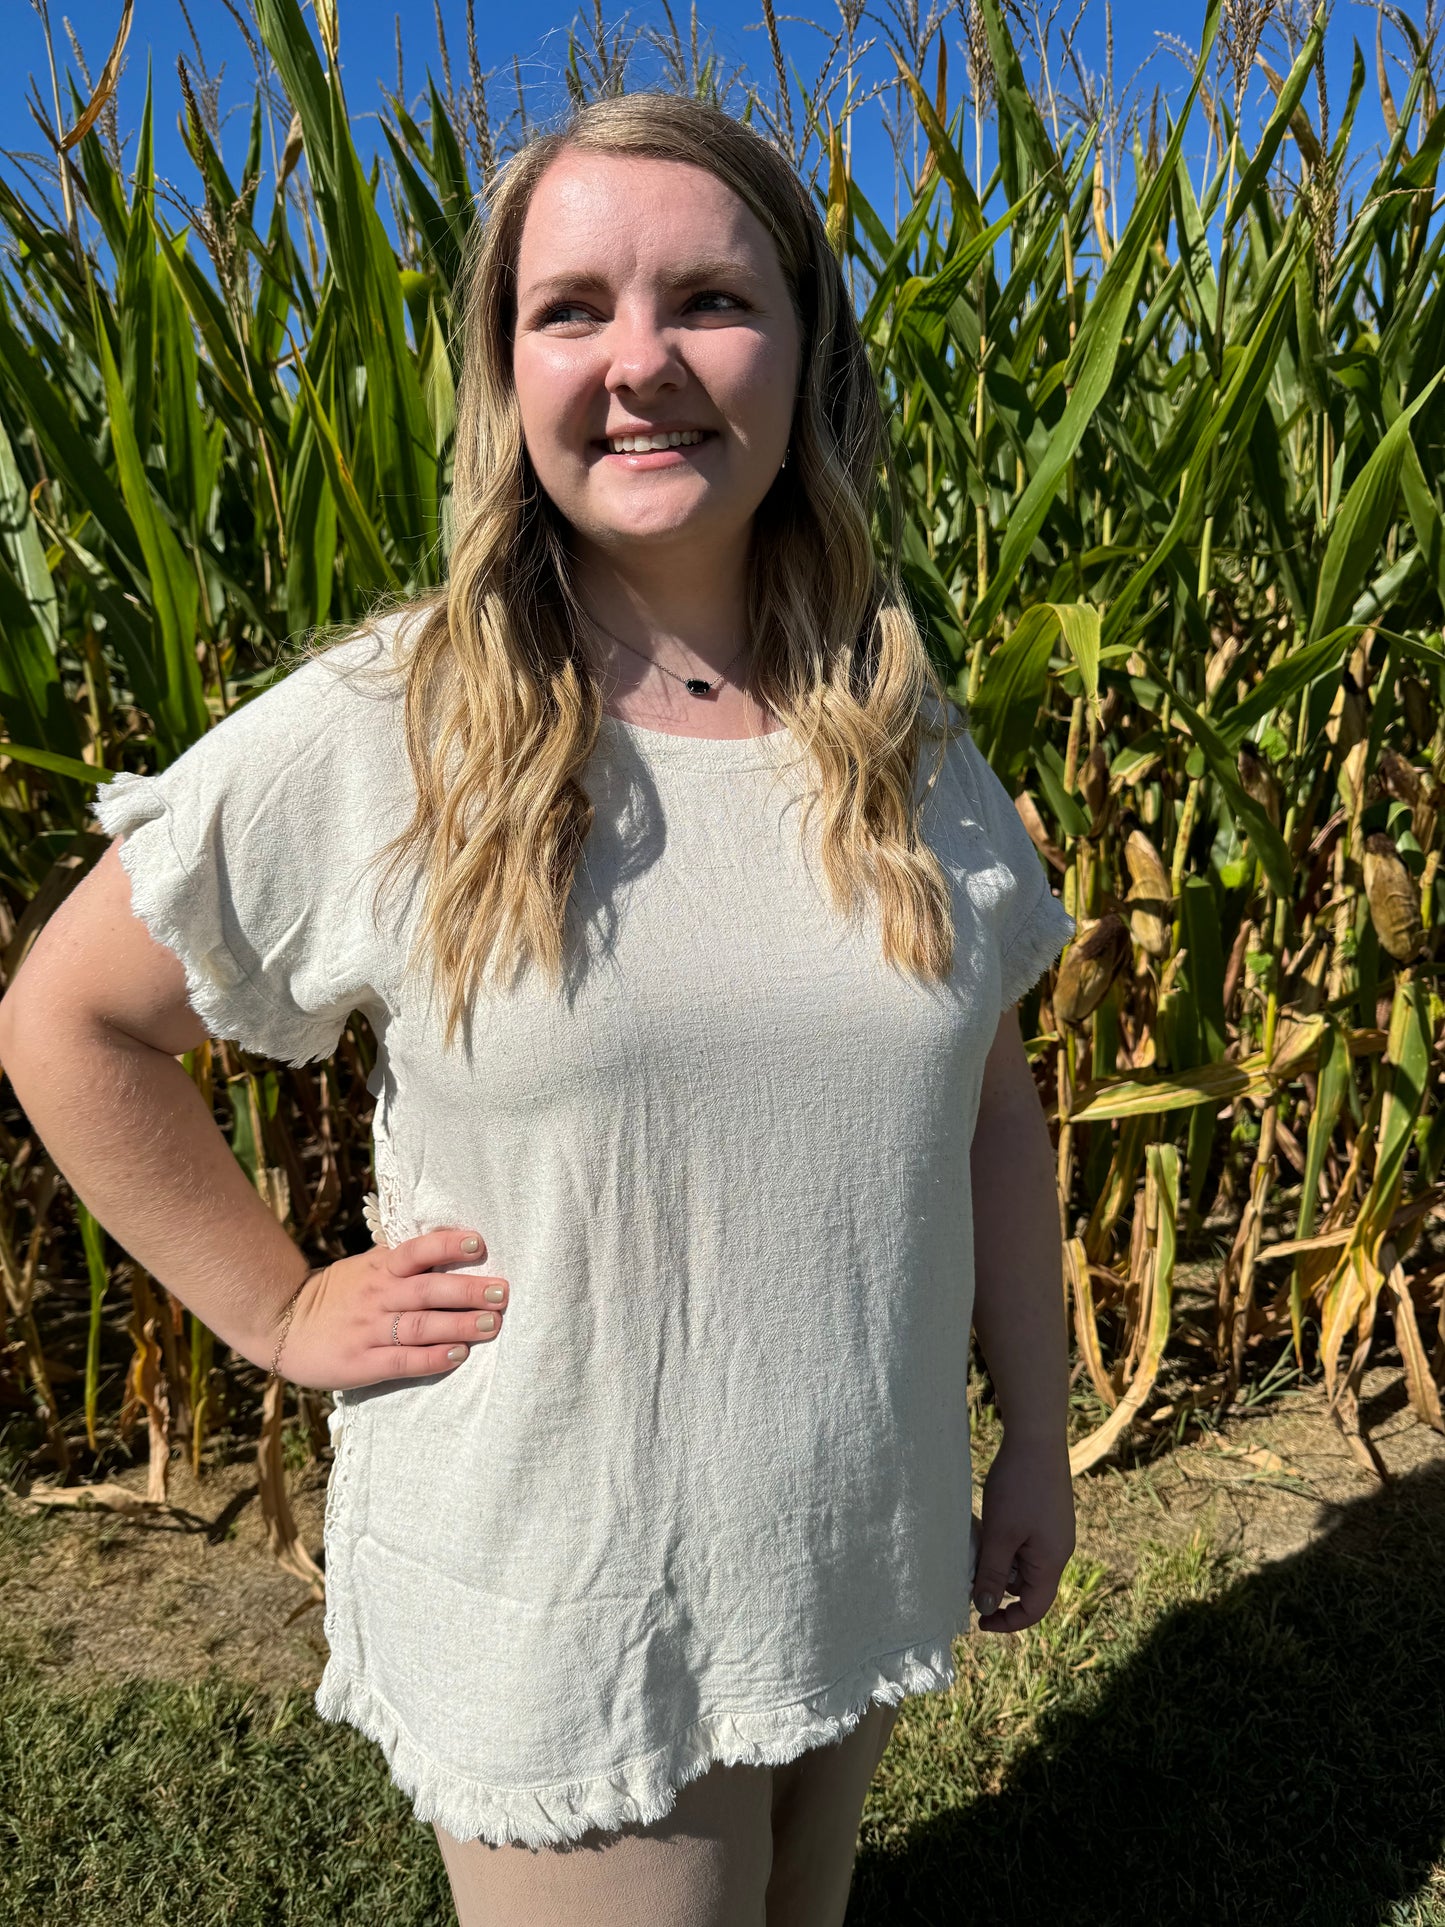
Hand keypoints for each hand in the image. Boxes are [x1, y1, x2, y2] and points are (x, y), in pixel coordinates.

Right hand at [270, 1228, 509, 1390]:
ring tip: (492, 1324)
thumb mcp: (365, 1268)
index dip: (447, 1246)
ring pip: (422, 1326)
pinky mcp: (363, 1362)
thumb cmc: (336, 1294)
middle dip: (469, 1291)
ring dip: (460, 1325)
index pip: (417, 1251)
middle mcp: (378, 1296)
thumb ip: (401, 1260)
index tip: (479, 1245)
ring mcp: (370, 1330)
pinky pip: (404, 1360)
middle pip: (429, 1290)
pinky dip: (433, 1358)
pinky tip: (458, 1355)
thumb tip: (447, 1244)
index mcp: (380, 1269)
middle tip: (501, 1293)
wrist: (282, 1325)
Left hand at [971, 1430, 1075, 1633]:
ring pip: (1023, 1562)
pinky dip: (1006, 1542)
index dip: (1008, 1621)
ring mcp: (1054, 1531)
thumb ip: (992, 1573)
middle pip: (1028, 1585)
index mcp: (1053, 1561)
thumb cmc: (1019, 1486)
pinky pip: (1025, 1542)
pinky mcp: (1046, 1515)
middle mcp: (1059, 1550)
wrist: (1036, 1437)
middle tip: (972, 1568)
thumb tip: (985, 1609)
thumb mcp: (1000, 1534)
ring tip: (980, 1539)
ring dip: (1000, 1560)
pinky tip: (990, 1523)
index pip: (1035, 1608)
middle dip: (999, 1584)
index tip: (980, 1619)